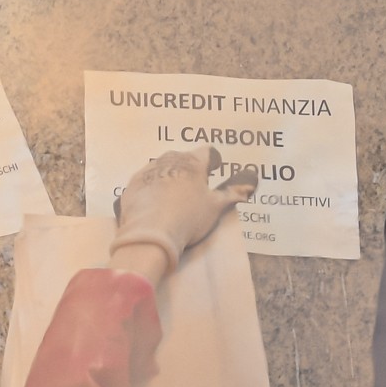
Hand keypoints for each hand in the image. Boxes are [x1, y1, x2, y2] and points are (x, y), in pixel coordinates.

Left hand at [112, 145, 260, 274]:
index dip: (213, 161)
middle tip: (194, 186)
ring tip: (173, 196)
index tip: (215, 170)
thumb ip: (235, 192)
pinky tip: (154, 203)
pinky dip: (151, 188)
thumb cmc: (189, 217)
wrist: (150, 234)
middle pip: (183, 158)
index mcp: (193, 162)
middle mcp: (170, 159)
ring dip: (169, 176)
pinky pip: (145, 181)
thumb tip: (252, 179)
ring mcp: (148, 170)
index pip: (208, 152)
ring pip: (162, 167)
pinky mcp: (132, 185)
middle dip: (189, 168)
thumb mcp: (215, 207)